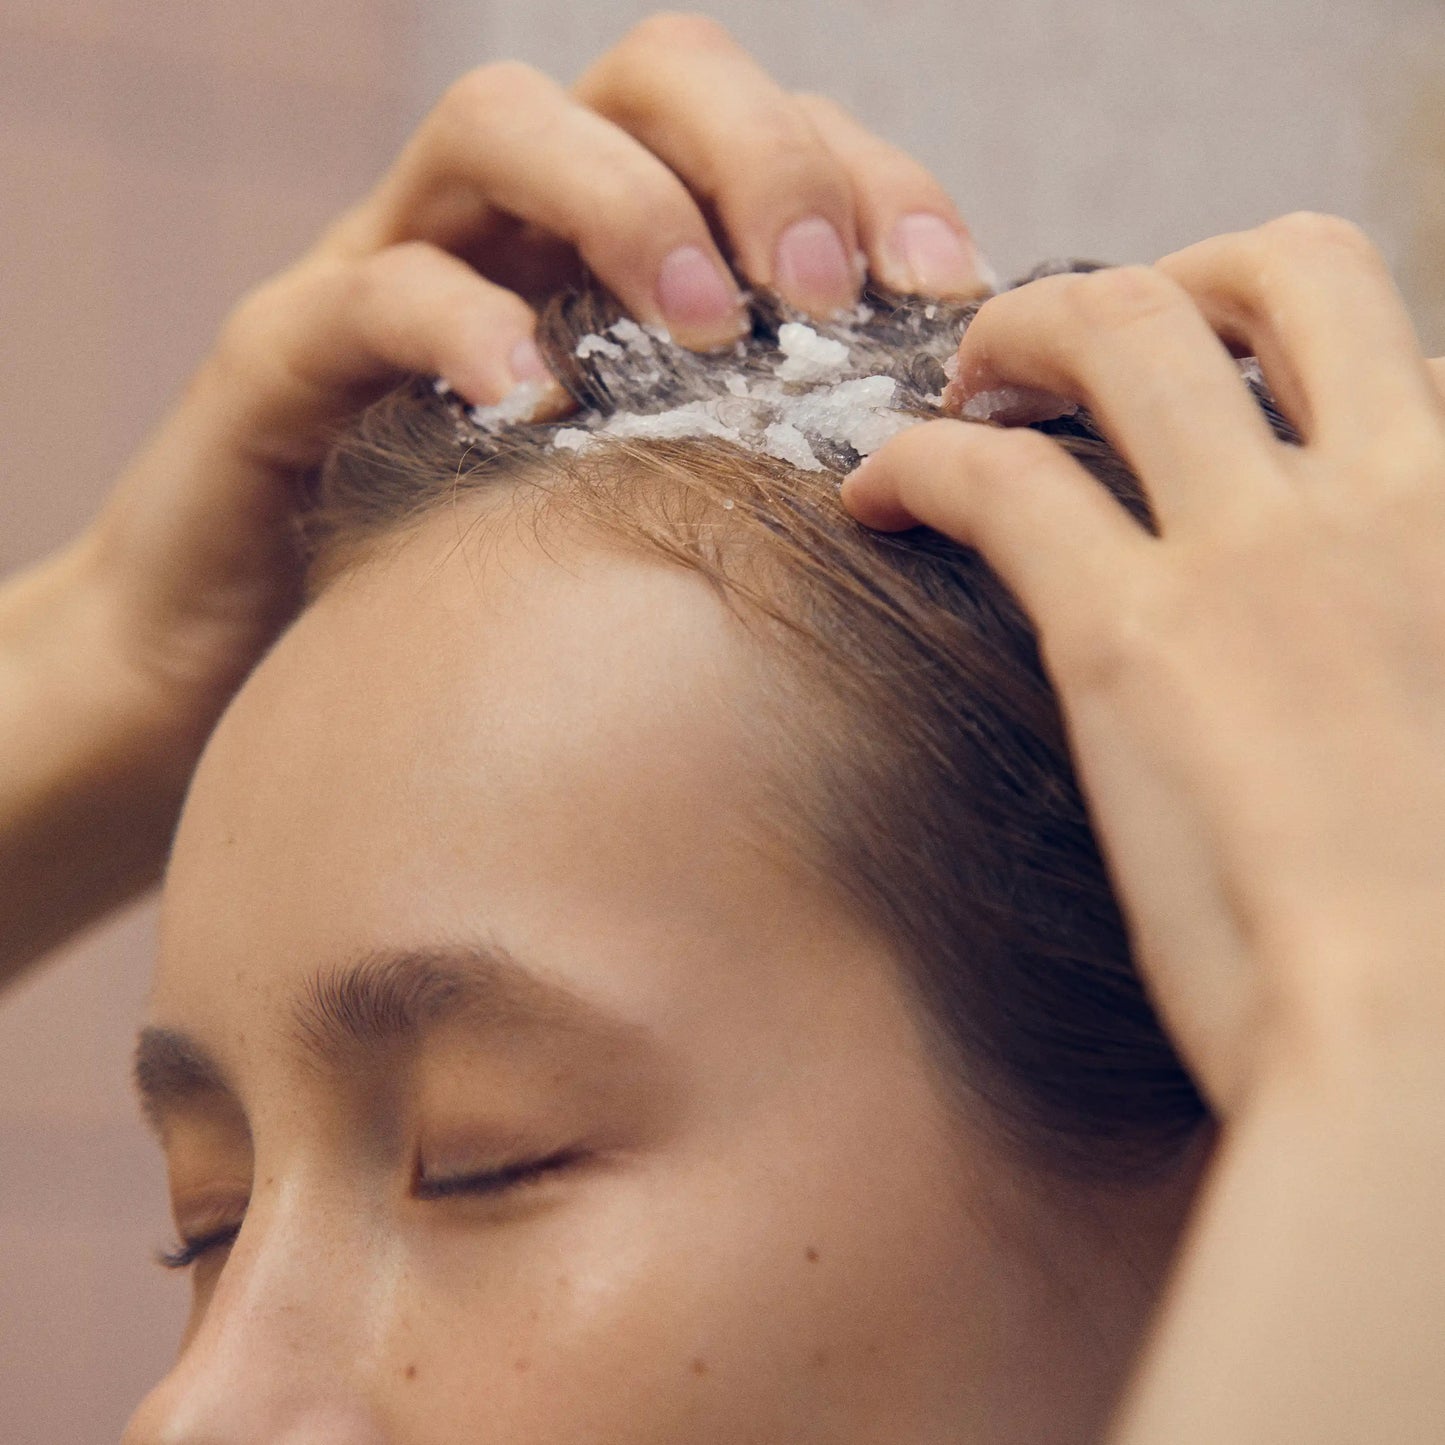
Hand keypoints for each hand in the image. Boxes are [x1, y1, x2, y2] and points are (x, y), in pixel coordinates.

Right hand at [74, 14, 984, 739]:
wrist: (253, 663)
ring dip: (626, 206)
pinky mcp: (284, 352)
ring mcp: (391, 267)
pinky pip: (372, 290)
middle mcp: (514, 231)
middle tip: (829, 291)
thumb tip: (925, 487)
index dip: (872, 179)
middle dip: (764, 157)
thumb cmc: (483, 600)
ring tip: (709, 329)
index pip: (763, 136)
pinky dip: (463, 326)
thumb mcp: (647, 526)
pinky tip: (533, 407)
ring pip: (501, 126)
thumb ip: (760, 474)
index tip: (946, 289)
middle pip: (650, 78)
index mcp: (618, 259)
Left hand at [842, 213, 1444, 1121]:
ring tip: (962, 388)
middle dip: (1166, 273)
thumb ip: (1400, 618)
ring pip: (1122, 324)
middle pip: (1282, 266)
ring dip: (1021, 329)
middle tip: (1073, 349)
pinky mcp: (1132, 633)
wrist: (1435, 1045)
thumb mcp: (1443, 711)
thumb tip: (1347, 639)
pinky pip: (994, 479)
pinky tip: (873, 495)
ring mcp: (1262, 552)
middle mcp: (1393, 492)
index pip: (1385, 338)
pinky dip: (913, 460)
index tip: (1207, 390)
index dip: (1277, 338)